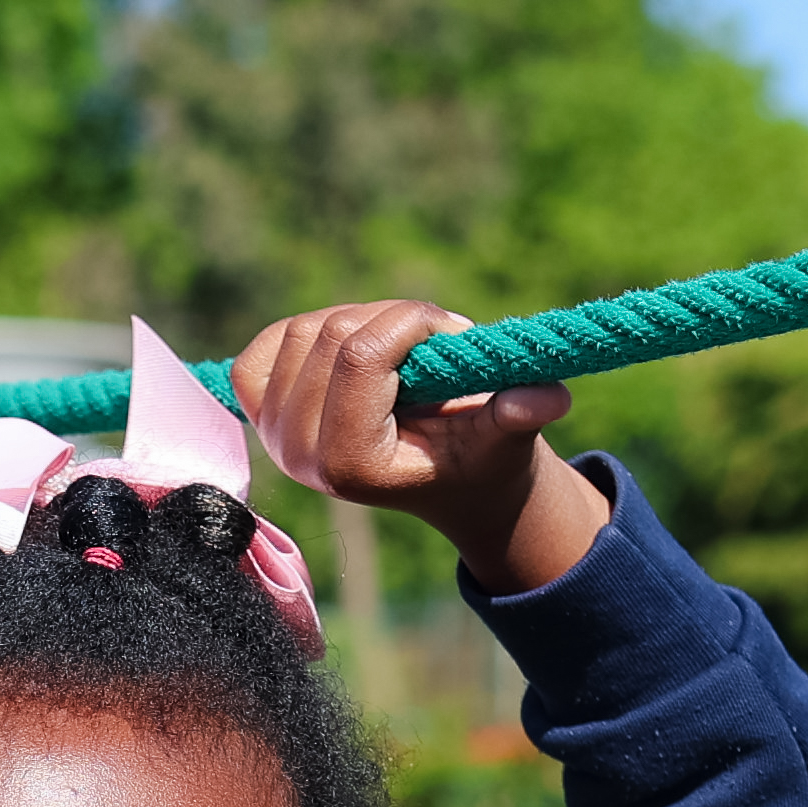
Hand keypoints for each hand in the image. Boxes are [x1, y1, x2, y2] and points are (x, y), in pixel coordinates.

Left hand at [235, 297, 608, 599]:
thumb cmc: (483, 458)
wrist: (451, 485)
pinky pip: (263, 349)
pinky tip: (343, 352)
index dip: (411, 322)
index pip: (360, 354)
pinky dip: (304, 334)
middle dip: (390, 321)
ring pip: (302, 330)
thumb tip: (545, 399)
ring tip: (398, 354)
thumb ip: (522, 416)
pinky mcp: (262, 415)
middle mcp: (300, 456)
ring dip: (357, 322)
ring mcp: (274, 437)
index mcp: (353, 464)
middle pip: (329, 334)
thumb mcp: (508, 438)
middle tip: (430, 345)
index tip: (450, 332)